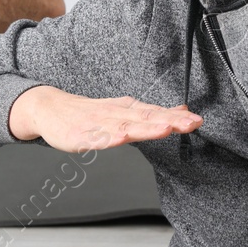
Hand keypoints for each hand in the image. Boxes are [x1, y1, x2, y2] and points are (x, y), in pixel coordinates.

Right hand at [8, 85, 202, 152]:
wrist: (50, 108)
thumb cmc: (88, 113)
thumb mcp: (122, 110)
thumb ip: (150, 113)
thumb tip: (179, 110)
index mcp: (126, 109)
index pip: (155, 112)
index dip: (176, 116)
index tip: (197, 120)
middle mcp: (116, 114)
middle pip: (146, 117)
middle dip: (170, 120)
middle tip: (193, 122)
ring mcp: (99, 124)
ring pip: (127, 125)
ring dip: (147, 127)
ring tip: (167, 129)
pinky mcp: (82, 135)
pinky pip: (98, 137)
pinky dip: (112, 137)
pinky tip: (122, 138)